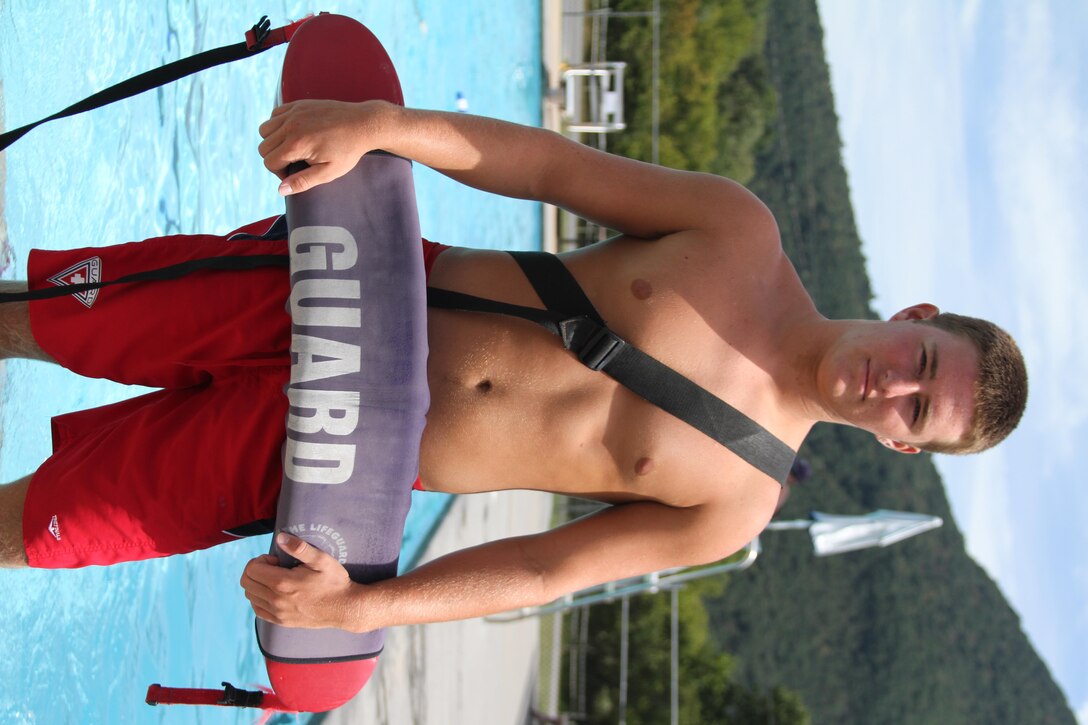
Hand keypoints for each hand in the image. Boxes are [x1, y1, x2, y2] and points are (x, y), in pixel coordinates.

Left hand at [240, 532, 360, 630]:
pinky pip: (258, 610)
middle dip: (256, 570)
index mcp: (283, 583)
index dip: (260, 560)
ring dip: (257, 584)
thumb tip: (280, 538)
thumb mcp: (322, 560)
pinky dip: (259, 598)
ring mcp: (278, 613)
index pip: (251, 569)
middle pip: (246, 582)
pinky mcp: (281, 622)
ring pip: (250, 596)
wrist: (344, 608)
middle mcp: (276, 600)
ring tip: (276, 579)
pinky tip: (274, 592)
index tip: (276, 560)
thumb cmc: (335, 582)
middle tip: (274, 567)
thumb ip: (299, 548)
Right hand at [257, 99, 394, 195]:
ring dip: (273, 141)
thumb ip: (303, 181)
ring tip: (291, 148)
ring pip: (265, 130)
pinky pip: (275, 115)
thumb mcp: (328, 172)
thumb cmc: (348, 150)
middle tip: (294, 163)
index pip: (269, 162)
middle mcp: (291, 126)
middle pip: (264, 146)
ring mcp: (294, 112)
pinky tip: (293, 133)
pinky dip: (278, 125)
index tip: (294, 173)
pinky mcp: (298, 105)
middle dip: (275, 159)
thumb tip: (281, 190)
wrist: (363, 124)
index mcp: (297, 144)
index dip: (279, 173)